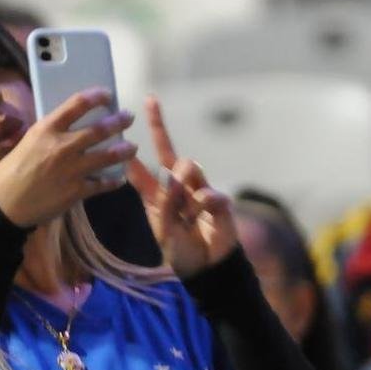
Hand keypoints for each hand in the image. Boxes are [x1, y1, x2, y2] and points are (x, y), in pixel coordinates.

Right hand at [0, 88, 135, 227]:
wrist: (5, 204)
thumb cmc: (12, 171)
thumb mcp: (29, 142)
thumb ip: (51, 134)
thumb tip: (71, 127)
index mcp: (47, 129)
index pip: (77, 104)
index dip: (96, 97)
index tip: (107, 95)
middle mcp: (62, 146)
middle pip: (99, 129)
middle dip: (118, 121)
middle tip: (128, 117)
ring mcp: (72, 169)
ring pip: (107, 155)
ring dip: (124, 150)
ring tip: (132, 148)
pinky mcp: (76, 191)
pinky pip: (102, 184)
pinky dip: (113, 181)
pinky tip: (119, 179)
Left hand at [126, 95, 237, 277]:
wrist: (203, 269)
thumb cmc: (179, 248)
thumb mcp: (160, 224)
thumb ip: (159, 199)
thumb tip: (170, 174)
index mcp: (162, 191)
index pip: (155, 155)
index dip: (154, 127)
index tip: (149, 100)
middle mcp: (182, 186)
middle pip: (173, 153)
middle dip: (159, 131)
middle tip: (153, 129)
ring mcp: (202, 191)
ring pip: (189, 168)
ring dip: (182, 189)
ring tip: (184, 213)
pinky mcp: (221, 203)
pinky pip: (210, 193)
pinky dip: (203, 204)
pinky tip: (201, 215)